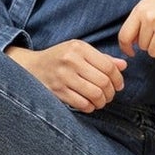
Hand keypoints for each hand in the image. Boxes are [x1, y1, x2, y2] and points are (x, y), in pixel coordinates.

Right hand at [5, 38, 126, 111]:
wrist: (31, 67)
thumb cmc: (60, 58)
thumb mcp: (79, 51)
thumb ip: (102, 58)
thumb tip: (123, 65)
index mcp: (79, 48)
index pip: (108, 66)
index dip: (118, 79)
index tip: (119, 85)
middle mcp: (71, 60)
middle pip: (103, 82)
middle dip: (111, 93)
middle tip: (110, 95)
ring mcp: (63, 77)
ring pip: (95, 94)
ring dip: (102, 101)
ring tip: (101, 101)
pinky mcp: (57, 91)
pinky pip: (82, 103)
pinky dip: (90, 107)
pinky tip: (89, 104)